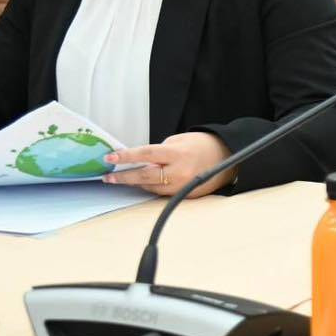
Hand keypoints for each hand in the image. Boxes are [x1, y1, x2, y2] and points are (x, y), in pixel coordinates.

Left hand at [103, 131, 235, 197]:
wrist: (227, 157)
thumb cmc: (202, 145)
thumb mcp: (179, 140)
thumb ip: (160, 151)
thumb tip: (141, 161)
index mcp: (177, 154)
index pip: (146, 154)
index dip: (126, 157)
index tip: (110, 157)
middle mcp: (179, 172)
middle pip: (145, 176)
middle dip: (123, 177)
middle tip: (108, 177)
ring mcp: (182, 186)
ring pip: (151, 187)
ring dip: (136, 182)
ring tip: (122, 178)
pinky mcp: (185, 195)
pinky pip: (163, 192)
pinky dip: (152, 187)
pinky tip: (144, 182)